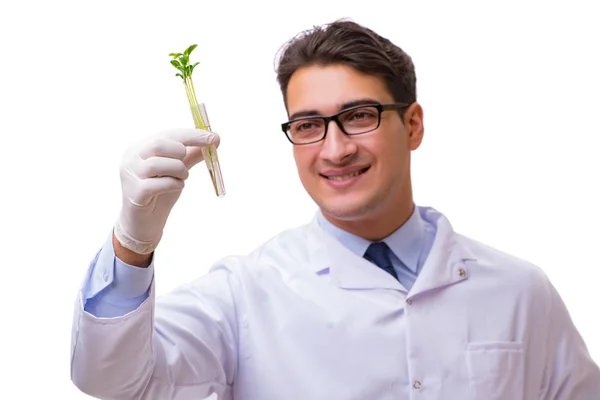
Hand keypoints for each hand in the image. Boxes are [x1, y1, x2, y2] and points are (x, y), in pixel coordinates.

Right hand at [113, 128, 218, 254]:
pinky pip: (159, 184)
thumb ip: (192, 154)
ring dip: (179, 170)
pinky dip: (174, 184)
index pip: (167, 134)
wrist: (144, 224)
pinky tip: (176, 187)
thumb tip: (214, 139)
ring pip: (157, 164)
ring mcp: (130, 176)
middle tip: (187, 165)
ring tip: (182, 178)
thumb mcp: (177, 170)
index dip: (192, 135)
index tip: (214, 137)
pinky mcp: (135, 194)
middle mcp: (131, 158)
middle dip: (181, 152)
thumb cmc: (159, 193)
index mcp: (140, 148)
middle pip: (158, 144)